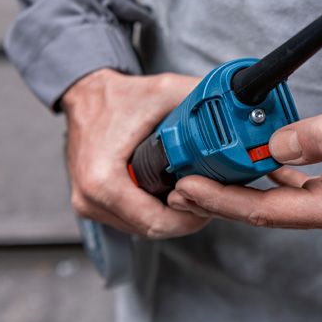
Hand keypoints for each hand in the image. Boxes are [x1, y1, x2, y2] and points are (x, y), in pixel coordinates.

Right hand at [62, 69, 209, 238]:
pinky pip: (129, 219)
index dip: (190, 218)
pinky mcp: (90, 203)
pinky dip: (151, 210)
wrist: (85, 93)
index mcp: (104, 180)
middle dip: (184, 217)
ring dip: (169, 216)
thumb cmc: (120, 95)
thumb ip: (201, 100)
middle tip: (206, 197)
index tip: (210, 202)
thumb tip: (235, 106)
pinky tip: (169, 191)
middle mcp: (90, 199)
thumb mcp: (165, 91)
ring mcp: (87, 204)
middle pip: (152, 229)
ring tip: (190, 192)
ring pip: (141, 228)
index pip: (157, 223)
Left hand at [168, 67, 321, 234]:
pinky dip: (257, 180)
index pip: (271, 211)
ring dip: (234, 192)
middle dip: (221, 201)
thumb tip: (277, 149)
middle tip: (181, 186)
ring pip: (271, 203)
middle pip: (265, 213)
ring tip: (198, 179)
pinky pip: (284, 189)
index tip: (192, 186)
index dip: (227, 201)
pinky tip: (240, 167)